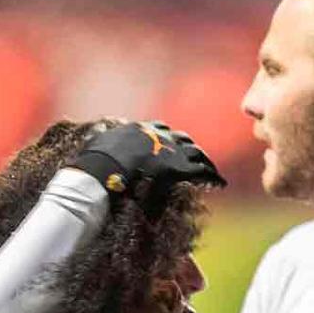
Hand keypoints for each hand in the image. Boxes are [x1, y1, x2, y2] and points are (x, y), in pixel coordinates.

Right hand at [68, 121, 225, 206]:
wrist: (102, 171)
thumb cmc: (94, 163)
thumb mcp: (96, 143)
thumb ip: (101, 137)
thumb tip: (96, 132)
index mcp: (138, 129)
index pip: (159, 130)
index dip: (168, 139)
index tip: (172, 146)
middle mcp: (157, 135)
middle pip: (181, 138)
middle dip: (190, 148)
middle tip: (197, 158)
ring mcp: (170, 150)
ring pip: (196, 152)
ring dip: (204, 160)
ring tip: (212, 170)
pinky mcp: (179, 167)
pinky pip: (202, 170)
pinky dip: (212, 176)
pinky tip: (219, 183)